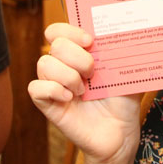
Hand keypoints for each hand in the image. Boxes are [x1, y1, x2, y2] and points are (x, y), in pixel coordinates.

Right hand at [28, 23, 141, 163]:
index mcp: (79, 53)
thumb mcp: (127, 72)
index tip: (90, 41)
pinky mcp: (47, 104)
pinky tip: (69, 98)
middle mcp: (63, 65)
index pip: (59, 31)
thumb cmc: (123, 101)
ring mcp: (54, 84)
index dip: (70, 31)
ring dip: (68, 76)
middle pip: (55, 45)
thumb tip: (127, 31)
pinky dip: (53, 90)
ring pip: (44, 64)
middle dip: (77, 57)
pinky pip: (35, 88)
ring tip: (83, 91)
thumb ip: (123, 51)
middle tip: (92, 73)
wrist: (121, 133)